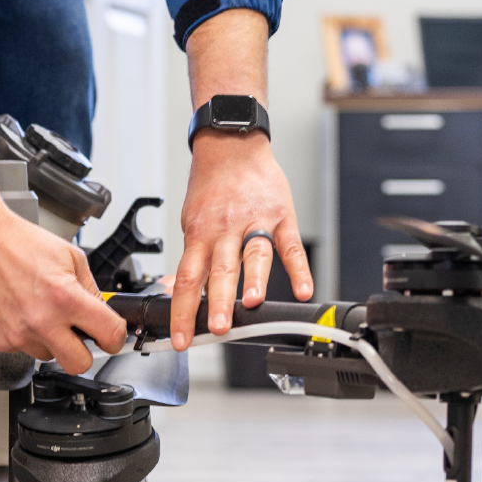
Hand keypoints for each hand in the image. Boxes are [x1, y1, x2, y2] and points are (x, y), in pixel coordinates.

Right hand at [0, 198, 124, 374]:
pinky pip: (22, 349)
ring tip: (39, 311)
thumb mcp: (71, 256)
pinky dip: (25, 335)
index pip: (108, 334)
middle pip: (80, 364)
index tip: (111, 337)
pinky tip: (20, 311)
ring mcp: (17, 334)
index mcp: (65, 297)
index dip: (115, 337)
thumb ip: (90, 289)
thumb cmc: (20, 242)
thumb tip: (102, 313)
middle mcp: (41, 321)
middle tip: (79, 335)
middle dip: (84, 351)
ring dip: (50, 340)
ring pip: (48, 355)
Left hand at [169, 129, 312, 349]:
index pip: (187, 278)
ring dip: (254, 280)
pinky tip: (303, 289)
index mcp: (200, 233)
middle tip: (218, 328)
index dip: (183, 311)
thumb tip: (178, 292)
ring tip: (253, 303)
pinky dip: (299, 269)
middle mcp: (225, 229)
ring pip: (254, 254)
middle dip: (218, 301)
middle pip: (220, 269)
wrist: (232, 143)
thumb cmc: (211, 184)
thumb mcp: (191, 218)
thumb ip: (192, 256)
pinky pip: (290, 246)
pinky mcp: (281, 216)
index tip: (182, 337)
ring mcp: (255, 222)